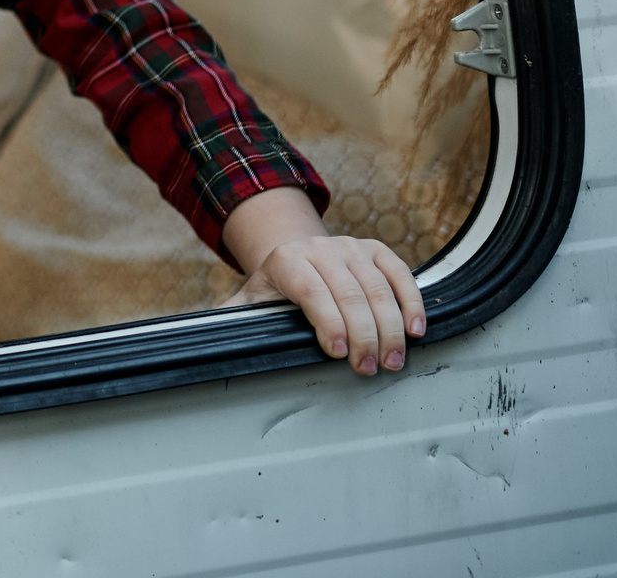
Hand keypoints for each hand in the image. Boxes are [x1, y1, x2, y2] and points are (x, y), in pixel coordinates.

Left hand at [220, 188, 424, 373]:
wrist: (294, 252)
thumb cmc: (274, 288)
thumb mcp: (249, 300)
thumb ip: (231, 320)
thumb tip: (201, 339)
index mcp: (287, 262)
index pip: (312, 291)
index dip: (328, 322)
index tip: (338, 353)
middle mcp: (320, 249)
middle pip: (350, 293)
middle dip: (364, 335)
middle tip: (371, 367)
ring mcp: (351, 247)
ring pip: (378, 287)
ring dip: (390, 327)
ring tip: (393, 360)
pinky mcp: (376, 250)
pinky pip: (400, 274)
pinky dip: (411, 302)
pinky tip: (415, 330)